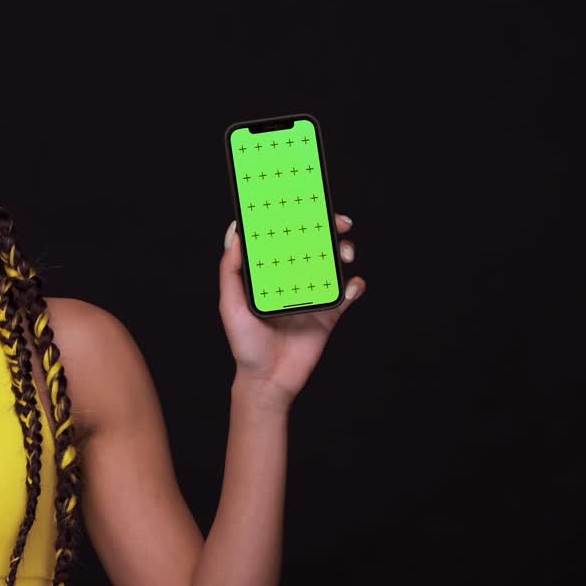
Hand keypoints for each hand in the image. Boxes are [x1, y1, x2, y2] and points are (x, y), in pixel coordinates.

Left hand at [218, 213, 364, 403]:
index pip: (287, 237)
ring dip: (345, 251)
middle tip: (339, 223)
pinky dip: (356, 285)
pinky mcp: (331, 313)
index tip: (307, 204)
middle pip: (317, 244)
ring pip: (335, 263)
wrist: (268, 381)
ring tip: (344, 253)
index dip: (299, 218)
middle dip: (331, 227)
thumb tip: (235, 233)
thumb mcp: (229, 304)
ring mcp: (314, 294)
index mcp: (271, 272)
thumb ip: (230, 270)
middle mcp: (294, 278)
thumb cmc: (245, 344)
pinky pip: (349, 293)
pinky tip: (351, 286)